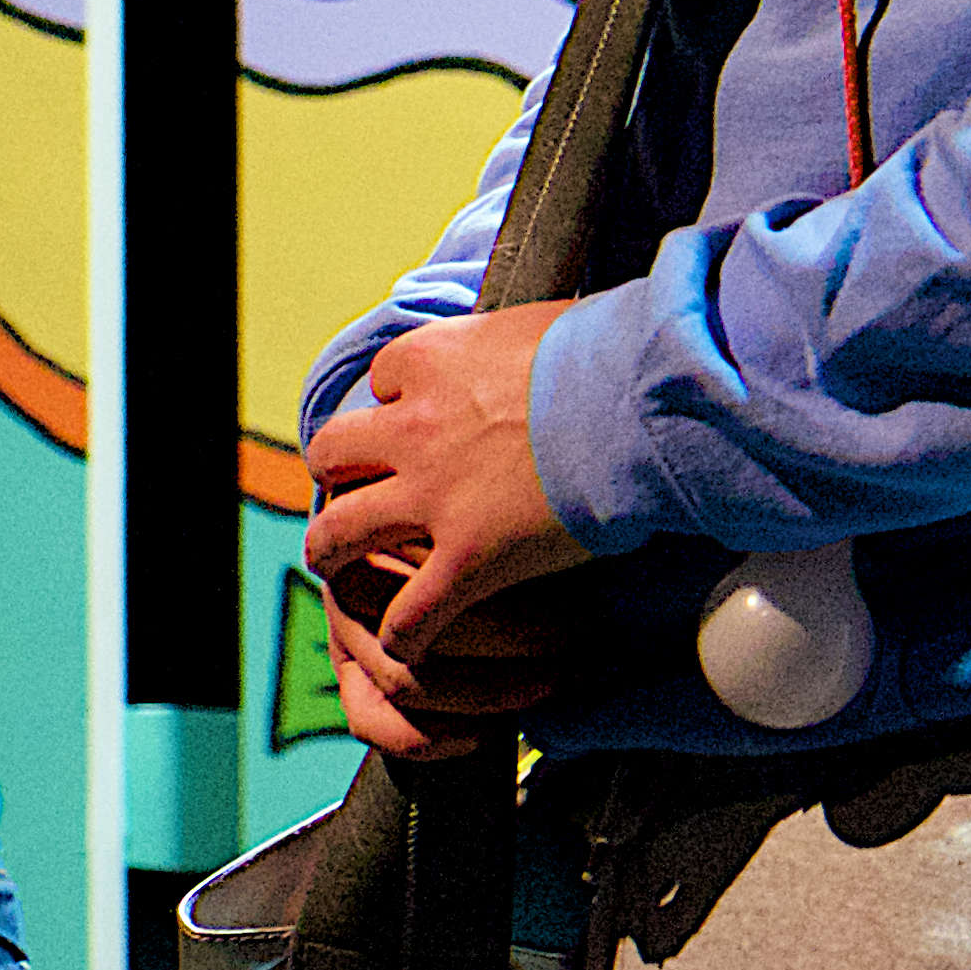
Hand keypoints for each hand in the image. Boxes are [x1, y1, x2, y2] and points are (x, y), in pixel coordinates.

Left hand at [303, 304, 594, 756]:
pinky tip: (401, 645)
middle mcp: (414, 427)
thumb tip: (525, 344)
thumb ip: (508, 342)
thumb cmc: (609, 354)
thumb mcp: (537, 323)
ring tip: (333, 567)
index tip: (413, 415)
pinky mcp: (469, 557)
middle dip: (332, 472)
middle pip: (332, 452)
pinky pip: (411, 611)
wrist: (640, 402)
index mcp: (430, 361)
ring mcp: (434, 496)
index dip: (394, 401)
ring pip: (341, 531)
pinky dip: (399, 634)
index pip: (382, 380)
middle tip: (343, 489)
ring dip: (329, 552)